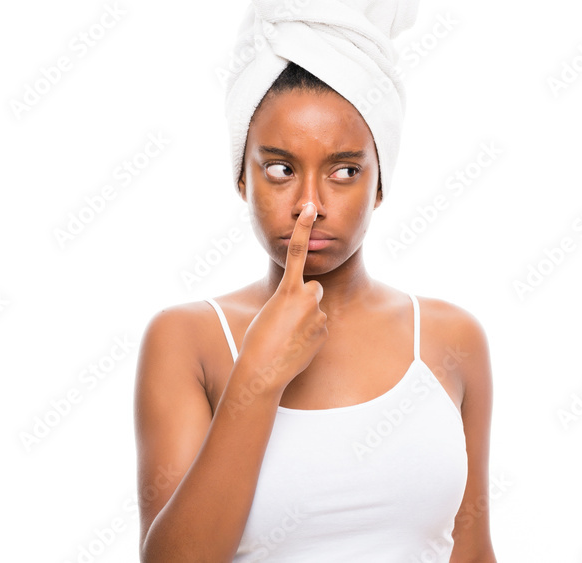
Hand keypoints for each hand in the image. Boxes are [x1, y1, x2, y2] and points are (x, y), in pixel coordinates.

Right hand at [237, 202, 328, 395]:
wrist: (264, 371)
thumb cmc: (257, 341)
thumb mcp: (269, 313)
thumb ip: (289, 302)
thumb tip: (306, 308)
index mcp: (288, 290)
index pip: (297, 251)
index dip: (304, 228)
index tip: (311, 209)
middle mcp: (307, 299)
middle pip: (313, 290)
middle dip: (305, 299)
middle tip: (288, 318)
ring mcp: (318, 316)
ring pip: (315, 311)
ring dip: (306, 320)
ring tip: (288, 337)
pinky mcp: (324, 333)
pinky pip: (318, 328)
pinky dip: (309, 336)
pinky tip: (295, 347)